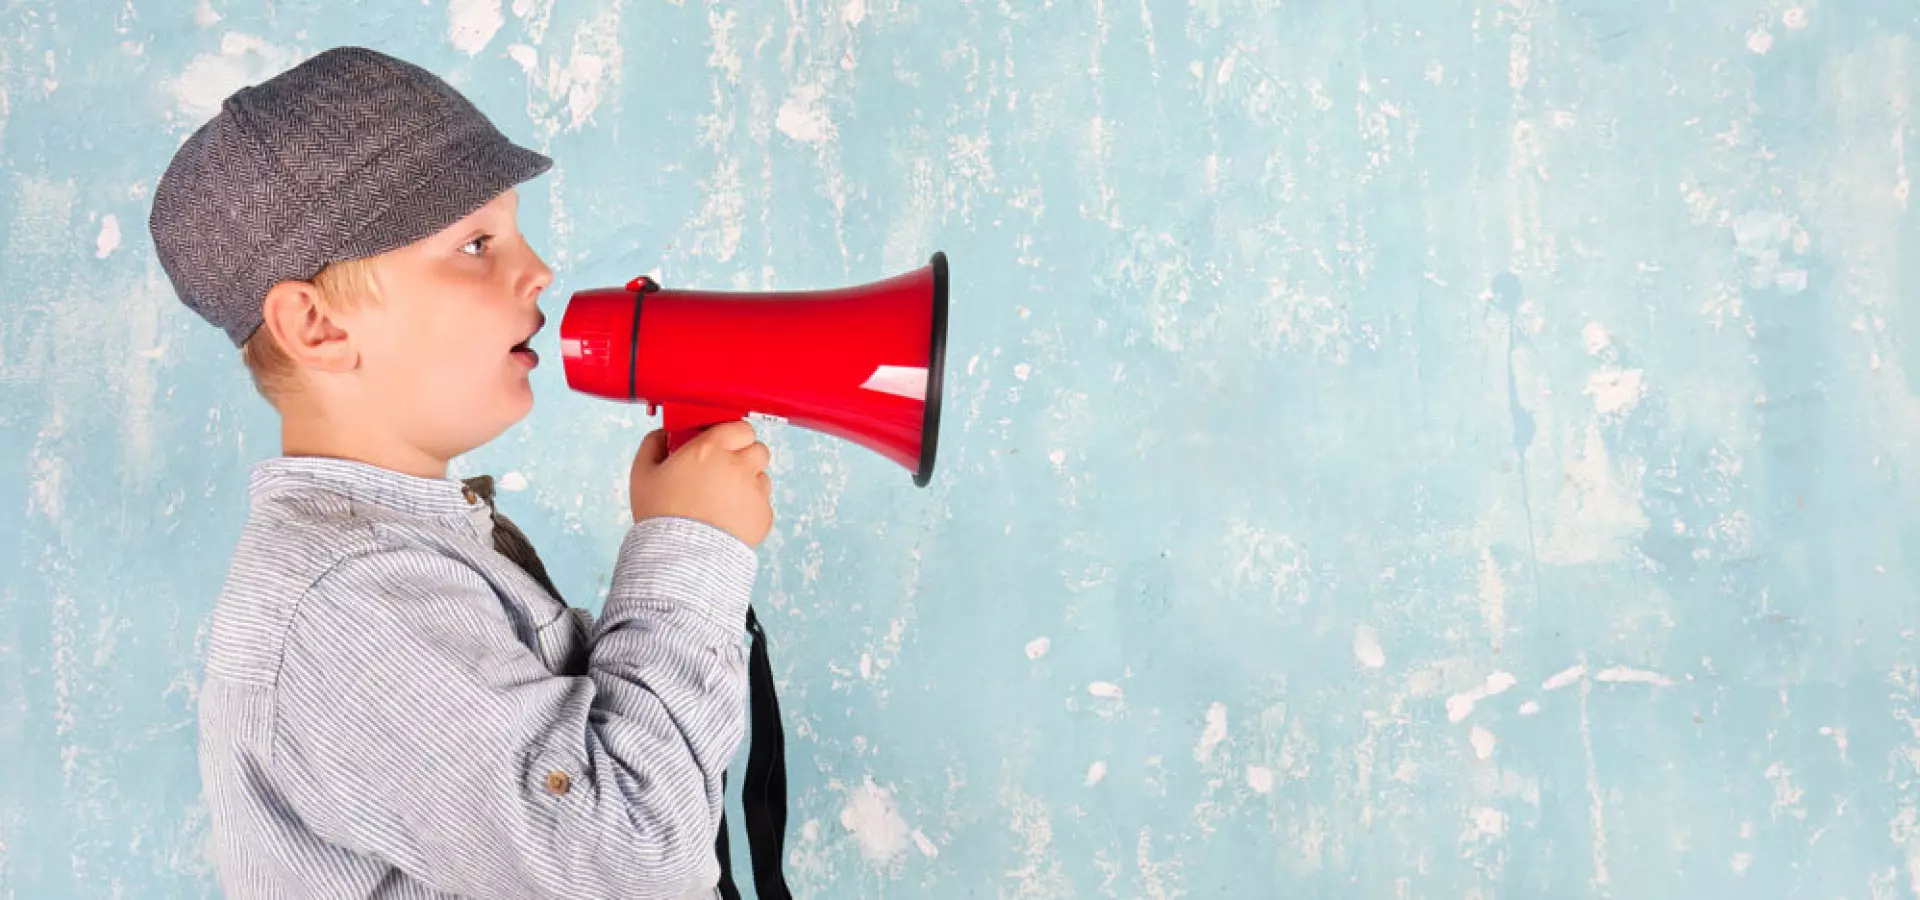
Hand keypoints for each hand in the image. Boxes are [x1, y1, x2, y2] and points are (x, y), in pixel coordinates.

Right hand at [628, 422, 773, 546]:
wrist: (680, 556)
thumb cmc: (660, 515)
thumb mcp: (643, 474)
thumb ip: (652, 445)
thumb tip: (662, 434)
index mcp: (711, 449)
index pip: (740, 427)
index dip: (733, 435)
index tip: (722, 443)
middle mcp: (738, 466)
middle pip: (758, 449)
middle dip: (744, 456)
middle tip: (725, 470)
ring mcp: (755, 491)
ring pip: (762, 477)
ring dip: (749, 482)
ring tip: (724, 499)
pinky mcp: (763, 516)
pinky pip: (763, 504)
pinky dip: (750, 509)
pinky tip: (728, 519)